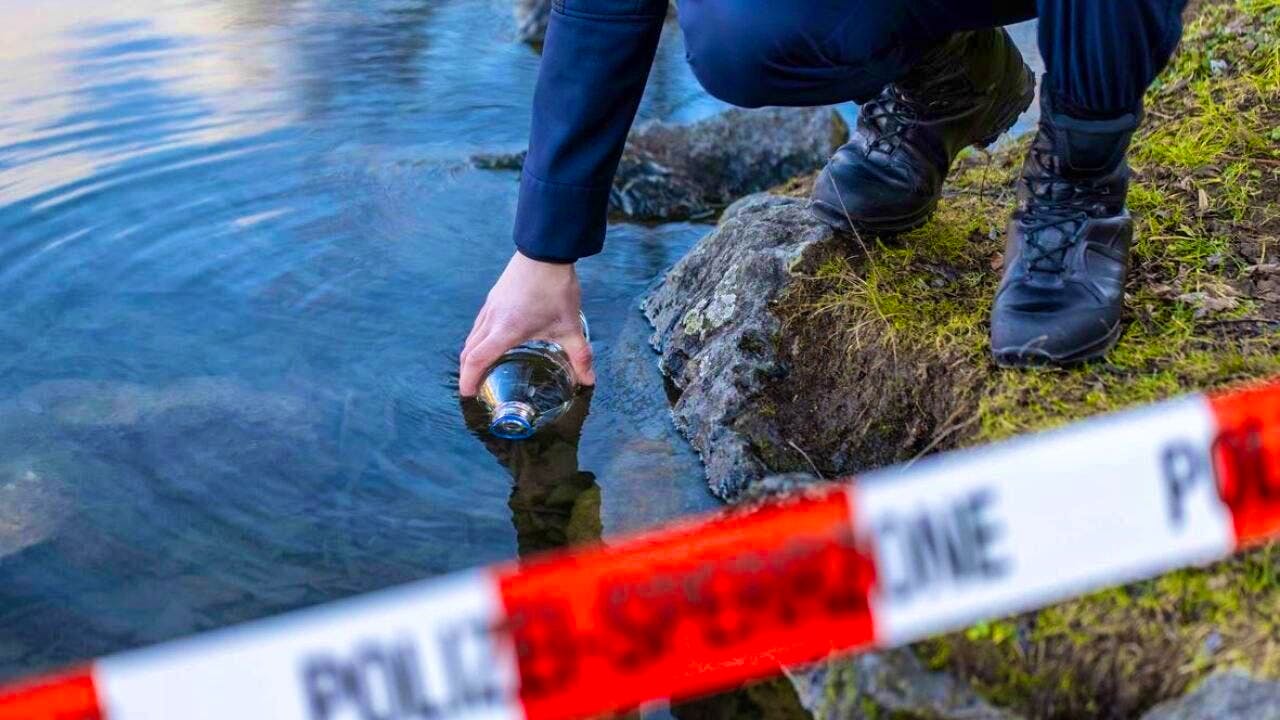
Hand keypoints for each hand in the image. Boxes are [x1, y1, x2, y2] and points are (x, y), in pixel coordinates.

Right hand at [459, 251, 594, 396]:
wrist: (545, 251)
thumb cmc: (555, 288)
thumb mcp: (570, 325)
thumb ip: (579, 355)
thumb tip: (589, 379)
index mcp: (506, 330)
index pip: (478, 359)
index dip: (468, 379)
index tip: (467, 395)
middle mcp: (492, 320)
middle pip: (469, 351)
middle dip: (467, 372)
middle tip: (473, 389)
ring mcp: (490, 307)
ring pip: (472, 336)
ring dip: (471, 355)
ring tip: (479, 370)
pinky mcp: (493, 298)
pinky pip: (478, 324)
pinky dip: (477, 340)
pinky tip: (491, 343)